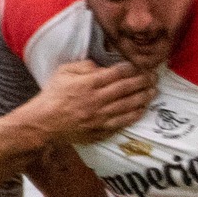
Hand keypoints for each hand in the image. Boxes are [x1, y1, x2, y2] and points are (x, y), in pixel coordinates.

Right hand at [23, 60, 156, 143]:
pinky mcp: (100, 130)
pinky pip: (122, 122)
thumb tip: (101, 67)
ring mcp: (100, 117)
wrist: (43, 123)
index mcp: (87, 84)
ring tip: (153, 91)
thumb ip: (83, 66)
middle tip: (154, 77)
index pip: (116, 73)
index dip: (132, 69)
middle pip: (126, 89)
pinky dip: (134, 115)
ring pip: (128, 106)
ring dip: (143, 98)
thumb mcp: (63, 72)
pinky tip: (142, 110)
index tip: (142, 66)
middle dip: (143, 82)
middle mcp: (96, 100)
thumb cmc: (52, 95)